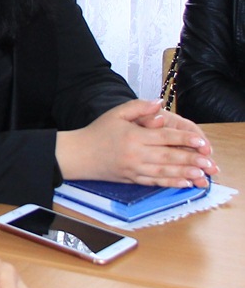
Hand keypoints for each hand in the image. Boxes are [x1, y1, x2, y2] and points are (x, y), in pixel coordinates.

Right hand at [56, 99, 217, 187]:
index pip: (165, 138)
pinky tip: (184, 183)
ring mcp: (134, 169)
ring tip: (202, 175)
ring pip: (164, 173)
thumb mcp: (116, 113)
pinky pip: (155, 182)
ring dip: (185, 174)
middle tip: (209, 162)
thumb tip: (159, 104)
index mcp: (134, 136)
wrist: (78, 154)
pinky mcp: (131, 179)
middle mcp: (135, 154)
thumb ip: (139, 107)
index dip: (185, 140)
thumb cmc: (97, 132)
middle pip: (169, 157)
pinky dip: (171, 183)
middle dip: (191, 160)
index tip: (202, 142)